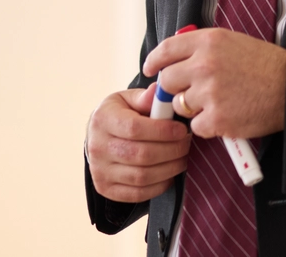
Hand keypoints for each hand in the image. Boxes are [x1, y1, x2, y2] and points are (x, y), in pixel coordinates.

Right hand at [86, 87, 190, 202]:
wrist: (99, 138)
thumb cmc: (121, 114)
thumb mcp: (129, 99)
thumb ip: (145, 97)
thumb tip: (157, 92)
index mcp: (103, 120)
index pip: (135, 129)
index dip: (163, 131)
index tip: (182, 130)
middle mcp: (97, 147)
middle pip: (140, 155)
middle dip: (171, 150)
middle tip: (188, 144)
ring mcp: (99, 171)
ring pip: (141, 176)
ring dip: (169, 168)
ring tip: (183, 157)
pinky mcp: (106, 189)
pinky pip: (137, 193)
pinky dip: (159, 185)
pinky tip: (170, 172)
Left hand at [143, 27, 285, 139]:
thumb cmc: (266, 66)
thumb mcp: (234, 43)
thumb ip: (204, 49)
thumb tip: (173, 61)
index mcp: (209, 42)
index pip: (166, 50)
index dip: (154, 61)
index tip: (151, 69)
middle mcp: (205, 64)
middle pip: (167, 81)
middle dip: (175, 89)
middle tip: (191, 92)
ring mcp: (209, 93)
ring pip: (180, 105)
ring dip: (193, 107)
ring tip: (219, 102)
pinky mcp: (215, 118)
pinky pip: (196, 126)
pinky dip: (209, 125)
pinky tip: (228, 115)